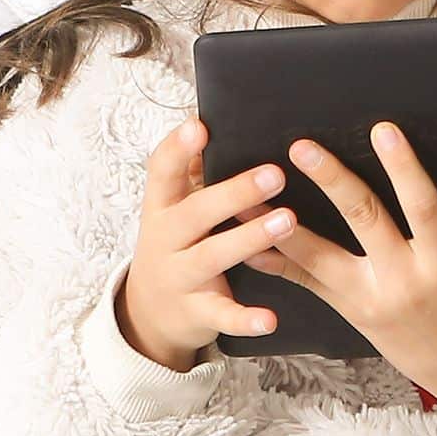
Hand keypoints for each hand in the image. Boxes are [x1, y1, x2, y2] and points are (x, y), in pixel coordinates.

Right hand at [117, 118, 293, 371]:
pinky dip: (245, 318)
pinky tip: (270, 319)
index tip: (200, 126)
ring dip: (249, 239)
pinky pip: (222, 315)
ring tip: (287, 220)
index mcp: (162, 207)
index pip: (161, 172)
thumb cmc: (177, 243)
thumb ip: (192, 170)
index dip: (178, 149)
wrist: (149, 314)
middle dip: (234, 193)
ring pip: (212, 257)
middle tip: (276, 173)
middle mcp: (165, 240)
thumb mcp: (174, 207)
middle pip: (195, 213)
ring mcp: (179, 277)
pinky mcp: (197, 312)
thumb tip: (210, 116)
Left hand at [252, 122, 436, 433]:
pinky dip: (273, 260)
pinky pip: (304, 283)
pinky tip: (243, 237)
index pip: (424, 207)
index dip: (404, 168)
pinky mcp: (349, 310)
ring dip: (282, 221)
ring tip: (250, 190)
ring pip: (318, 255)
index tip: (384, 129)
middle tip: (302, 145)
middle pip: (362, 221)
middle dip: (331, 179)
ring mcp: (370, 298)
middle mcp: (404, 279)